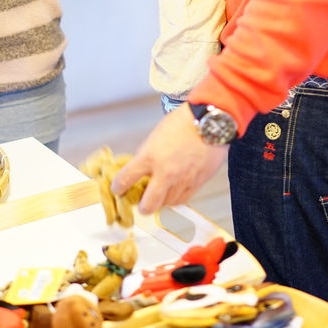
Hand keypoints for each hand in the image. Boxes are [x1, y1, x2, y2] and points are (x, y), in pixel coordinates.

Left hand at [111, 103, 227, 213]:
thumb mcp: (156, 136)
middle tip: (141, 202)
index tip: (118, 189)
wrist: (209, 121)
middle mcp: (165, 172)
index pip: (125, 180)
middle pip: (148, 205)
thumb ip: (147, 155)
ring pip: (167, 204)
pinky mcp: (197, 182)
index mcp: (149, 157)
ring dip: (161, 201)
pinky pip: (183, 200)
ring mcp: (182, 180)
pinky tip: (174, 192)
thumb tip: (140, 169)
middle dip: (142, 207)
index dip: (118, 187)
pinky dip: (176, 198)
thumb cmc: (183, 122)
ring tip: (160, 193)